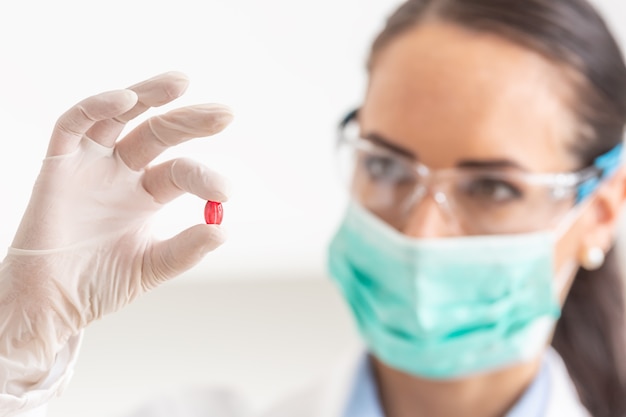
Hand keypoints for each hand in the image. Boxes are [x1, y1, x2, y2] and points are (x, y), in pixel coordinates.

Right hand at [0, 72, 231, 389]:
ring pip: (121, 116)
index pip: (180, 171)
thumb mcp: (151, 267)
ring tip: (181, 82)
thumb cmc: (98, 285)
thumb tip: (225, 231)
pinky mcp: (58, 165)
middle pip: (160, 133)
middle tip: (226, 114)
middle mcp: (122, 173)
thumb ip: (185, 250)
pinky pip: (74, 125)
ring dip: (149, 94)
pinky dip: (98, 107)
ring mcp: (91, 165)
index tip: (226, 192)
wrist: (49, 306)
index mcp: (147, 194)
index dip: (203, 176)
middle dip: (191, 120)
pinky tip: (127, 99)